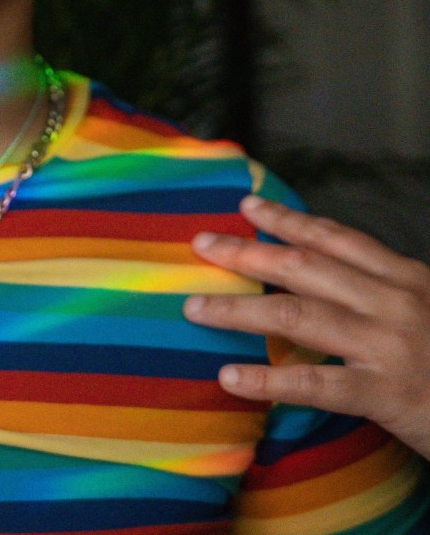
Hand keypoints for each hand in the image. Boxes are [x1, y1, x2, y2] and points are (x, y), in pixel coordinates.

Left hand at [183, 194, 429, 459]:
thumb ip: (384, 296)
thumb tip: (327, 282)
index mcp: (407, 279)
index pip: (336, 238)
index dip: (288, 220)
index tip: (247, 205)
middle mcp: (395, 303)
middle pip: (304, 267)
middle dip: (247, 252)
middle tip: (201, 242)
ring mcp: (389, 346)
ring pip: (295, 315)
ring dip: (237, 308)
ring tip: (193, 307)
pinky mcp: (388, 395)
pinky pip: (314, 384)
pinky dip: (267, 378)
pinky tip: (229, 375)